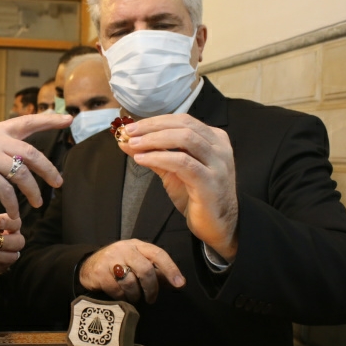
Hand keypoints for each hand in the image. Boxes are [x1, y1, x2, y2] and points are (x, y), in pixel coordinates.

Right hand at [0, 114, 72, 218]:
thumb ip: (3, 146)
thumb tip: (27, 155)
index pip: (27, 122)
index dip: (49, 120)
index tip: (68, 119)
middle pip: (31, 153)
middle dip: (48, 169)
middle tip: (59, 182)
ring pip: (22, 174)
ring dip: (33, 191)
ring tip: (38, 203)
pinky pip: (6, 192)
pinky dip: (13, 205)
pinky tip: (14, 214)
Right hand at [79, 239, 184, 303]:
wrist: (89, 266)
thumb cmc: (119, 265)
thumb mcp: (137, 262)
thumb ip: (156, 271)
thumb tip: (177, 282)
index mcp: (137, 245)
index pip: (158, 254)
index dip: (170, 269)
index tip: (179, 283)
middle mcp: (124, 249)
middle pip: (145, 269)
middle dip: (151, 288)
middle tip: (151, 299)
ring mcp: (110, 259)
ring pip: (131, 282)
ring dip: (135, 295)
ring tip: (133, 297)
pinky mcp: (100, 272)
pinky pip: (117, 290)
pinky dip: (122, 297)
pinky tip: (121, 296)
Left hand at [121, 113, 238, 260]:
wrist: (217, 225)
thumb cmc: (196, 195)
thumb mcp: (172, 170)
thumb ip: (153, 153)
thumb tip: (126, 141)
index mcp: (213, 138)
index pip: (182, 120)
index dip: (155, 121)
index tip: (131, 126)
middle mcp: (219, 147)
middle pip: (183, 125)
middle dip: (152, 127)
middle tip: (128, 132)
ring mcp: (218, 164)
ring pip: (185, 139)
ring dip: (154, 139)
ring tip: (133, 144)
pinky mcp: (210, 182)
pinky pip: (183, 163)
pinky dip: (160, 157)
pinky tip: (142, 159)